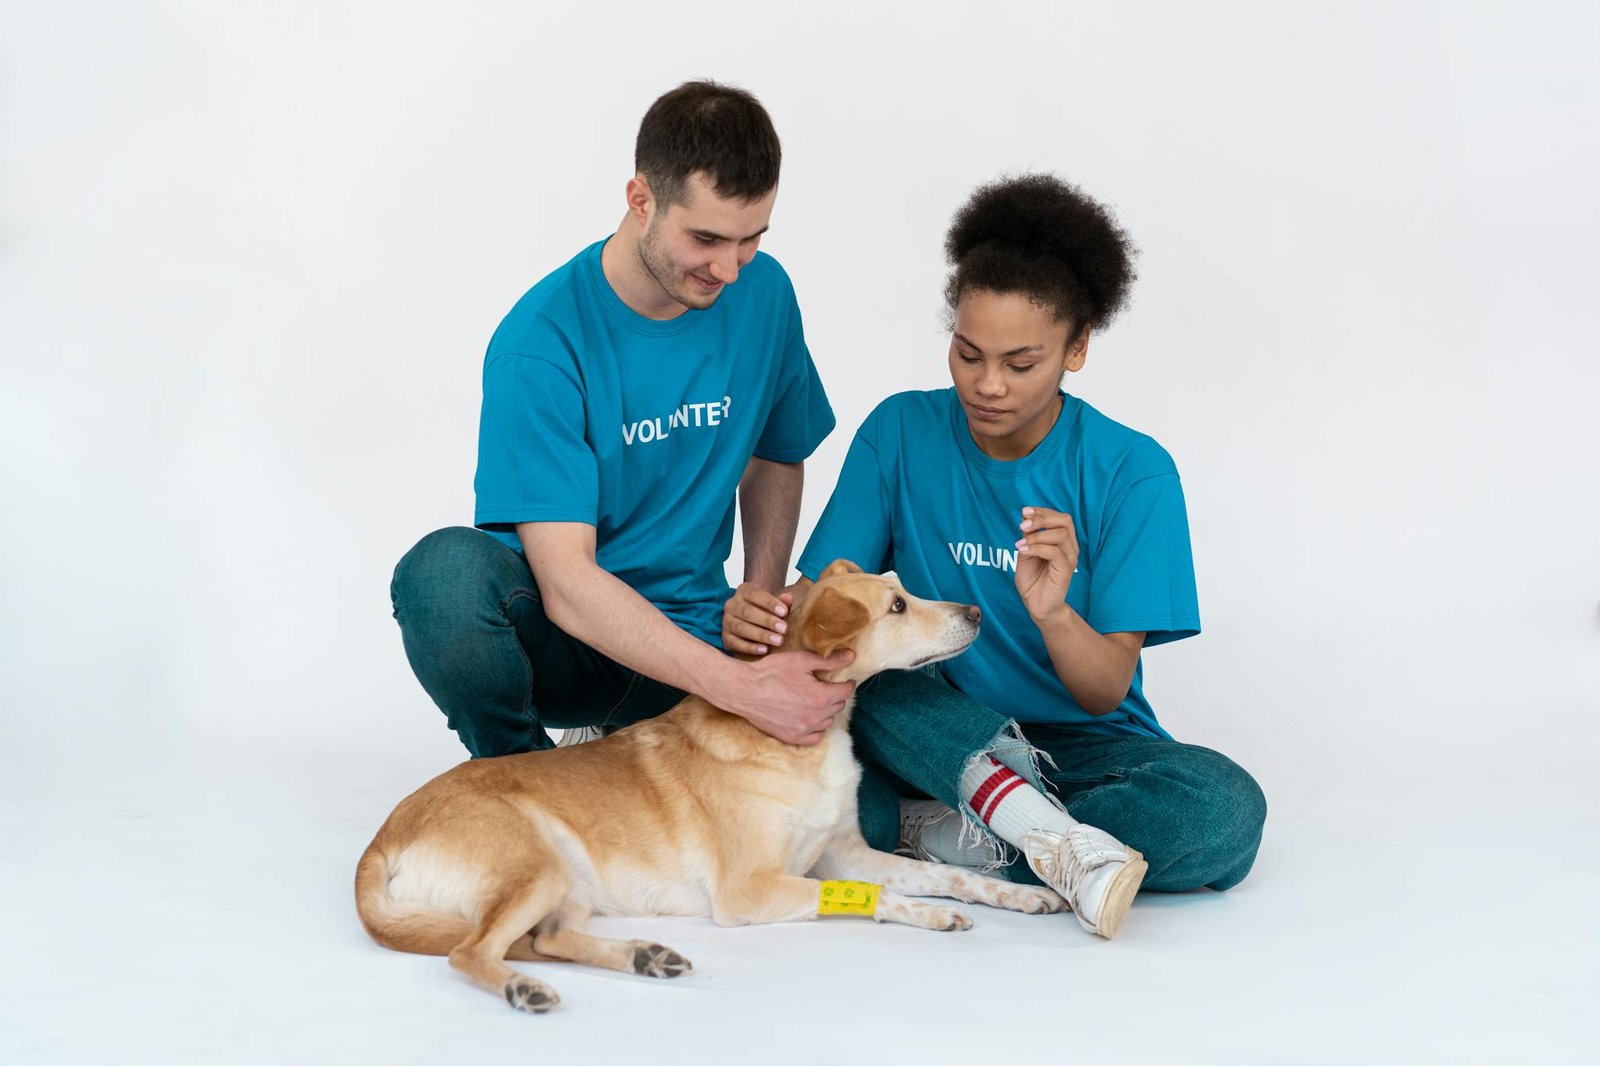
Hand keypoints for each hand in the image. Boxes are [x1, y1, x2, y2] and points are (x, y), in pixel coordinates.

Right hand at [722, 580, 799, 656]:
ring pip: (740, 627)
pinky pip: (735, 643)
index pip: (754, 594)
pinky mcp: (725, 638)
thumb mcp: (773, 604)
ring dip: (760, 635)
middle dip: (767, 621)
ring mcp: (726, 622)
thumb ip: (782, 602)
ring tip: (778, 640)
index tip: (784, 612)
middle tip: (784, 629)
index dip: (769, 603)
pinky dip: (750, 647)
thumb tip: (789, 597)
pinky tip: (764, 649)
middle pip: (747, 612)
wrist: (750, 622)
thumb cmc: (765, 610)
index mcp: (743, 591)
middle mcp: (731, 605)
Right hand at [724, 648, 855, 745]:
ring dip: (826, 710)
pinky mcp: (792, 737)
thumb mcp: (802, 660)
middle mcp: (816, 717)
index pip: (846, 691)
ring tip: (815, 699)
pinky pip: (815, 737)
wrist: (745, 690)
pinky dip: (816, 728)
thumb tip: (852, 656)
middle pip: (838, 706)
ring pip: (827, 721)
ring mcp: (804, 730)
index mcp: (821, 697)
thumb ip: (829, 660)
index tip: (842, 678)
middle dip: (835, 694)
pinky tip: (810, 717)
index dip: (846, 682)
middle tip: (825, 685)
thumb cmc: (772, 672)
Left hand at [1013, 506, 1079, 623]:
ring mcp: (1070, 558)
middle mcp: (1070, 547)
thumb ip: (1028, 537)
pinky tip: (1023, 550)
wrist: (1037, 605)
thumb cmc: (1032, 580)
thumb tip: (1026, 520)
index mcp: (1063, 541)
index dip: (1042, 511)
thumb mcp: (1026, 553)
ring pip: (1060, 534)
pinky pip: (1055, 552)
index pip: (1060, 517)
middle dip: (1042, 518)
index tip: (1024, 512)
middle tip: (1023, 525)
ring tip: (1020, 543)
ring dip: (1037, 534)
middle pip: (1065, 521)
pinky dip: (1037, 547)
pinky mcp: (1066, 570)